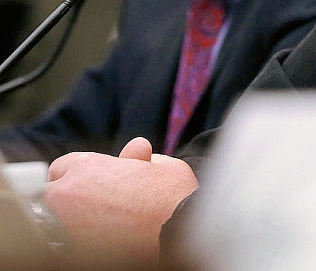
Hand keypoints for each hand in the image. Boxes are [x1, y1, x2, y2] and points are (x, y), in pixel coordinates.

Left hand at [44, 137, 198, 262]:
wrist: (180, 233)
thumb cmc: (176, 197)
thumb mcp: (162, 166)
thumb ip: (141, 158)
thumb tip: (137, 150)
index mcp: (87, 167)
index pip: (61, 167)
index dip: (78, 174)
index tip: (89, 184)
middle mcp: (69, 194)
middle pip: (50, 193)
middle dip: (67, 196)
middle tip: (91, 205)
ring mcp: (66, 225)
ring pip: (52, 220)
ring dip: (68, 220)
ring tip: (98, 224)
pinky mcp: (71, 249)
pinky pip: (63, 242)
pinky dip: (77, 240)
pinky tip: (100, 239)